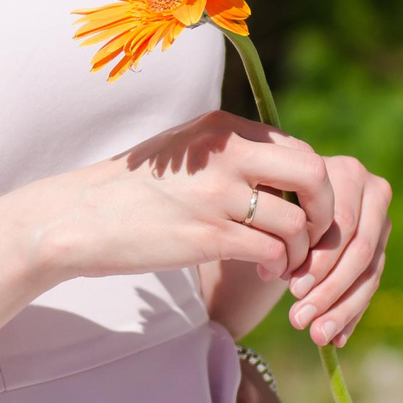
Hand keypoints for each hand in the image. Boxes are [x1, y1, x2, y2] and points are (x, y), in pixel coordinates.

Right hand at [24, 111, 334, 285]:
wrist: (79, 216)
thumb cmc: (132, 190)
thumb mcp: (183, 154)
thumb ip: (228, 153)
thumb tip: (279, 170)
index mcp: (221, 128)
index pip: (297, 149)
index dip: (312, 186)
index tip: (302, 212)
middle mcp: (225, 154)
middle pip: (313, 174)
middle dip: (323, 212)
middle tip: (311, 236)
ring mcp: (217, 195)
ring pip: (297, 222)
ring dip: (301, 250)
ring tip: (283, 264)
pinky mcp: (207, 235)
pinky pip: (271, 251)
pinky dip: (278, 267)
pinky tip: (263, 274)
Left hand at [284, 153, 390, 346]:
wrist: (284, 198)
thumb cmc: (270, 196)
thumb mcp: (269, 200)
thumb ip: (276, 223)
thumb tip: (275, 272)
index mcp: (345, 171)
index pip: (340, 225)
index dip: (319, 261)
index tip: (292, 290)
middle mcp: (373, 190)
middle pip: (358, 252)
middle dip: (328, 290)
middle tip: (300, 318)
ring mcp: (381, 220)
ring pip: (367, 273)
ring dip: (340, 308)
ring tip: (316, 336)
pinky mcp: (382, 246)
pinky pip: (370, 285)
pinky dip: (351, 313)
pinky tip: (335, 339)